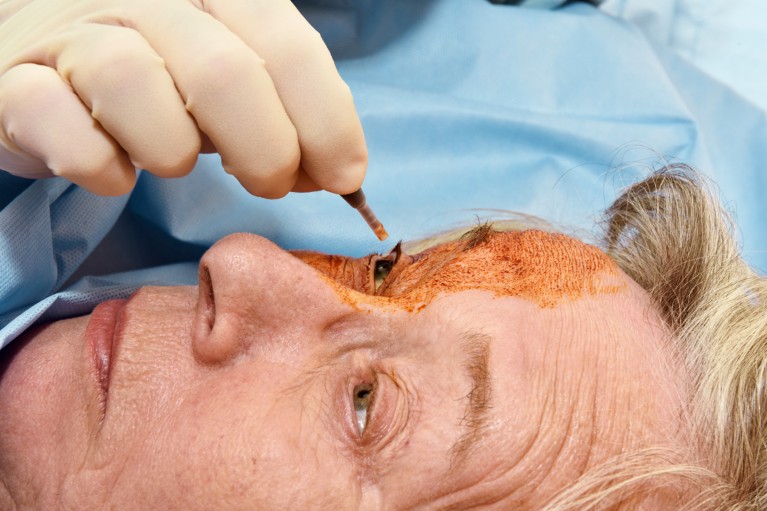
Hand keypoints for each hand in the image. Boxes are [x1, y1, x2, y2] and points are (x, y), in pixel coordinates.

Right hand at [0, 0, 366, 196]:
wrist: (44, 58)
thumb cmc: (159, 72)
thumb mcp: (232, 75)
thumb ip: (285, 110)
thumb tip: (336, 170)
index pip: (287, 44)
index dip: (326, 119)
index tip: (344, 176)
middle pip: (224, 72)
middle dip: (266, 149)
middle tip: (270, 182)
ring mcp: (72, 35)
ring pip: (134, 84)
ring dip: (173, 149)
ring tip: (174, 162)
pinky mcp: (17, 84)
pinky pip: (62, 128)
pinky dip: (100, 165)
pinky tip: (115, 172)